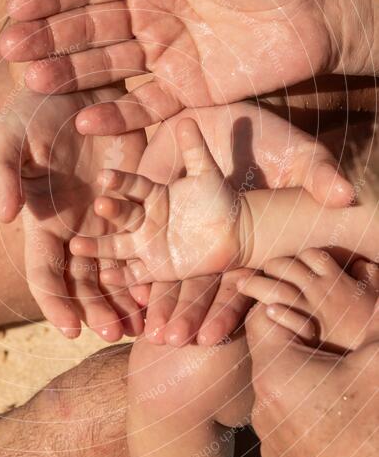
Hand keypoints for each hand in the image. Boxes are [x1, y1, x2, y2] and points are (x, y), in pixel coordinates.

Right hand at [0, 86, 146, 339]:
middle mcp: (73, 228)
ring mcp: (104, 219)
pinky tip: (162, 289)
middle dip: (97, 311)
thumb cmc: (32, 109)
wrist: (76, 83)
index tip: (71, 330)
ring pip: (114, 272)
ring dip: (124, 300)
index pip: (45, 274)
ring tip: (143, 324)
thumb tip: (5, 218)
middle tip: (116, 334)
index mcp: (42, 221)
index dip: (55, 304)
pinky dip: (148, 269)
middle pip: (83, 283)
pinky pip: (142, 244)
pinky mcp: (133, 203)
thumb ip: (2, 174)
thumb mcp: (8, 136)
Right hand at [1, 0, 336, 133]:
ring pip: (106, 66)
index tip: (17, 5)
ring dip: (69, 75)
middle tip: (12, 51)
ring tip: (35, 83)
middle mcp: (147, 13)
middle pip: (87, 27)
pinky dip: (115, 115)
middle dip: (48, 37)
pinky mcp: (185, 92)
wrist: (319, 11)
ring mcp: (163, 55)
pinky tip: (84, 120)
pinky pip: (143, 105)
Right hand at [70, 119, 245, 281]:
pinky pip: (134, 273)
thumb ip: (195, 149)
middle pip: (122, 214)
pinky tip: (105, 277)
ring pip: (117, 246)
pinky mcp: (154, 267)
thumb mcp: (207, 173)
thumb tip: (187, 121)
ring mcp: (147, 244)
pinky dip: (120, 277)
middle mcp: (144, 218)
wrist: (236, 231)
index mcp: (152, 194)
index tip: (104, 175)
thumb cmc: (220, 199)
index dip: (119, 181)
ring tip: (76, 245)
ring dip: (97, 246)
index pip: (131, 185)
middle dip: (110, 211)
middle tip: (98, 206)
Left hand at [119, 101, 352, 344]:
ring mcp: (176, 223)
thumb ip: (320, 176)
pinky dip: (119, 257)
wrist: (236, 116)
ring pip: (159, 266)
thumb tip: (349, 197)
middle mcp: (205, 241)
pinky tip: (108, 280)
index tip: (210, 339)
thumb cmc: (274, 142)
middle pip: (192, 286)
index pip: (233, 286)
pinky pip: (132, 233)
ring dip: (148, 292)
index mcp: (237, 242)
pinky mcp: (152, 201)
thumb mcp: (301, 157)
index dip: (224, 312)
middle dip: (181, 312)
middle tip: (169, 339)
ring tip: (135, 321)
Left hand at [246, 303, 378, 456]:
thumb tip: (368, 271)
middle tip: (338, 343)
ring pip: (282, 392)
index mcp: (278, 375)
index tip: (315, 306)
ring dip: (308, 381)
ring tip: (346, 384)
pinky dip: (312, 415)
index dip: (288, 303)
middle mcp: (263, 411)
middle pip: (272, 356)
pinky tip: (347, 422)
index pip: (261, 317)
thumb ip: (371, 311)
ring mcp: (274, 446)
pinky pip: (290, 427)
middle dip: (303, 343)